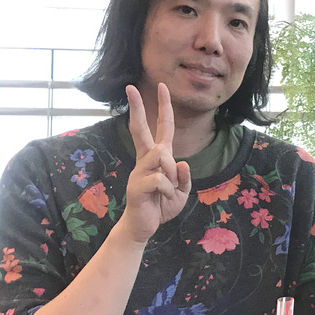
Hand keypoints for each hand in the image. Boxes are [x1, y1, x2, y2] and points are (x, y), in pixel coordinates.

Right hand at [121, 83, 191, 242]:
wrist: (144, 227)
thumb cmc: (162, 206)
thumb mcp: (181, 191)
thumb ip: (184, 177)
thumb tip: (182, 163)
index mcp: (158, 157)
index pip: (162, 127)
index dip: (163, 107)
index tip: (161, 86)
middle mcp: (146, 160)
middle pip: (140, 129)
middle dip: (137, 108)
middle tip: (129, 87)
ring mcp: (139, 171)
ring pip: (162, 157)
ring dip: (172, 176)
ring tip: (167, 192)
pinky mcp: (136, 185)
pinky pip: (161, 180)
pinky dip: (168, 192)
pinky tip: (161, 200)